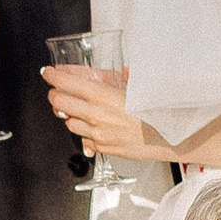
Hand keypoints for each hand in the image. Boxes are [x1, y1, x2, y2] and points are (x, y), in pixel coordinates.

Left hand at [41, 65, 163, 161]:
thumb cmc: (159, 110)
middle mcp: (95, 116)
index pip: (66, 84)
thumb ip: (113, 77)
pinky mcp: (104, 148)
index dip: (52, 76)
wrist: (173, 136)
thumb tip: (101, 72)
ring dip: (68, 114)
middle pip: (59, 104)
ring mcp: (98, 134)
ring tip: (74, 107)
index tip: (48, 72)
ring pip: (69, 123)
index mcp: (102, 96)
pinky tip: (91, 124)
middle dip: (54, 94)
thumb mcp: (136, 84)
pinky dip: (84, 130)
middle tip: (55, 89)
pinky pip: (84, 139)